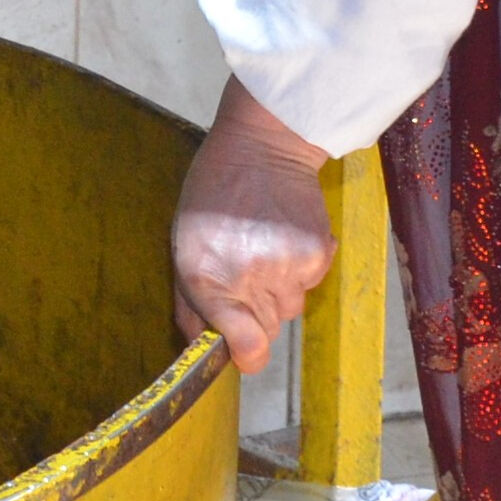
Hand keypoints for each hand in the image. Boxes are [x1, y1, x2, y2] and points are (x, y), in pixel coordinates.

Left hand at [172, 79, 335, 375]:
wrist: (260, 146)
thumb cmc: (212, 195)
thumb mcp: (183, 245)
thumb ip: (189, 304)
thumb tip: (201, 347)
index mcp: (208, 280)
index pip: (247, 348)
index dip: (248, 354)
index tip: (245, 350)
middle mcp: (250, 279)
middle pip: (268, 332)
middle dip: (256, 315)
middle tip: (245, 273)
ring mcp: (288, 267)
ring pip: (290, 309)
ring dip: (278, 291)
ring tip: (264, 248)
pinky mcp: (317, 253)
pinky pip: (310, 283)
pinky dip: (300, 269)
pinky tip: (284, 236)